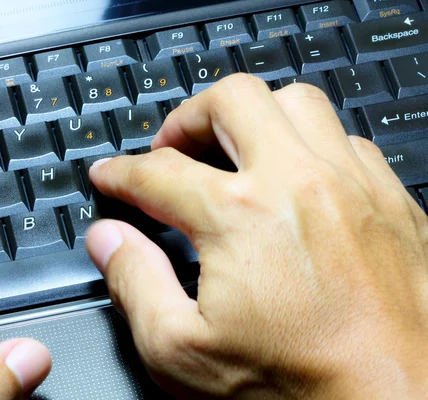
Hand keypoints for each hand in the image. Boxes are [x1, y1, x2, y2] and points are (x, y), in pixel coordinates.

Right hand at [86, 74, 427, 398]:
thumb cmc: (300, 384)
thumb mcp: (183, 351)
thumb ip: (135, 284)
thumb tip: (110, 239)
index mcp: (239, 216)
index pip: (157, 172)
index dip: (121, 172)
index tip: (110, 175)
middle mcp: (297, 182)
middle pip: (230, 101)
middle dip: (186, 119)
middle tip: (170, 148)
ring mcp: (350, 183)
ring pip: (294, 102)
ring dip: (253, 117)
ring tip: (234, 148)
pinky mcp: (388, 197)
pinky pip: (344, 138)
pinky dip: (308, 144)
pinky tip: (296, 176)